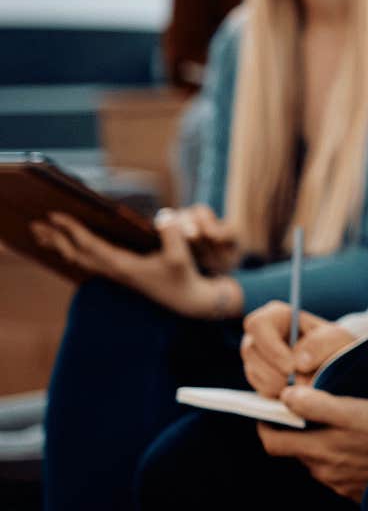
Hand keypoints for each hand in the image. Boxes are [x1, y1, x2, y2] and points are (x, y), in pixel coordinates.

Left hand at [31, 211, 239, 318]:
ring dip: (61, 246)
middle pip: (75, 254)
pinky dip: (75, 252)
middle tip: (36, 224)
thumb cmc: (184, 276)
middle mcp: (114, 270)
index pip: (89, 245)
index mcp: (123, 265)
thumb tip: (164, 214)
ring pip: (79, 259)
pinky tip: (72, 247)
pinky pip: (89, 262)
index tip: (55, 214)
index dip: (72, 229)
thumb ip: (172, 234)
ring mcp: (116, 273)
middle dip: (56, 239)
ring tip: (46, 235)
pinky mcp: (121, 273)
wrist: (187, 299)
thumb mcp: (181, 255)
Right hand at [241, 301, 355, 398]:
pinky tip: (295, 390)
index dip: (271, 347)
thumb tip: (298, 363)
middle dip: (273, 371)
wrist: (337, 364)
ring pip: (253, 372)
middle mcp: (261, 335)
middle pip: (250, 350)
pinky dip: (277, 393)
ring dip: (276, 384)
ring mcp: (256, 357)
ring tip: (301, 386)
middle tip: (297, 384)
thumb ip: (321, 344)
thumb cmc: (334, 344)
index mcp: (277, 316)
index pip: (258, 324)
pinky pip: (259, 388)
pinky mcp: (259, 377)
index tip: (291, 367)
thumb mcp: (336, 338)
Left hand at [258, 387, 367, 501]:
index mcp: (317, 450)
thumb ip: (317, 403)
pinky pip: (338, 472)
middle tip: (312, 412)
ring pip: (319, 461)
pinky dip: (341, 457)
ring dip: (323, 444)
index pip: (273, 443)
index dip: (266, 427)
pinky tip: (361, 445)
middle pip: (297, 451)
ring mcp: (339, 483)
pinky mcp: (356, 489)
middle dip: (299, 433)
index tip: (269, 413)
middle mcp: (323, 471)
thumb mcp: (354, 410)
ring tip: (343, 426)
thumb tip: (286, 396)